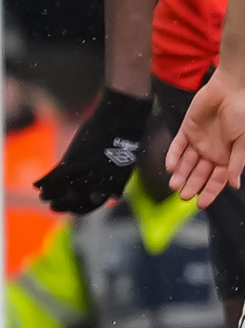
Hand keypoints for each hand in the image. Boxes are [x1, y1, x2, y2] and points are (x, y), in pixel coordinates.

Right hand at [36, 87, 152, 212]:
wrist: (121, 117)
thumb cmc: (125, 137)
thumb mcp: (123, 163)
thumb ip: (114, 182)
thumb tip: (110, 200)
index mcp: (112, 184)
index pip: (93, 204)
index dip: (80, 209)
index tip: (72, 210)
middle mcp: (98, 182)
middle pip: (75, 201)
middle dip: (62, 205)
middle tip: (52, 206)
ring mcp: (84, 172)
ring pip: (61, 192)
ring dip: (50, 195)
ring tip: (43, 196)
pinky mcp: (72, 161)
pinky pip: (53, 177)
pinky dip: (43, 182)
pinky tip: (36, 185)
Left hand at [164, 71, 244, 205]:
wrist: (231, 90)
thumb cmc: (243, 114)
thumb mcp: (244, 140)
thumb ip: (236, 163)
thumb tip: (235, 185)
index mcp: (227, 156)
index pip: (217, 179)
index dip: (210, 192)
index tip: (202, 204)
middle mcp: (212, 151)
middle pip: (199, 173)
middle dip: (192, 185)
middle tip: (184, 196)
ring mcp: (198, 141)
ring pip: (187, 163)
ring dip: (181, 174)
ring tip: (174, 185)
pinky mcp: (187, 130)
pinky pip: (177, 146)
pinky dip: (173, 156)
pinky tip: (170, 167)